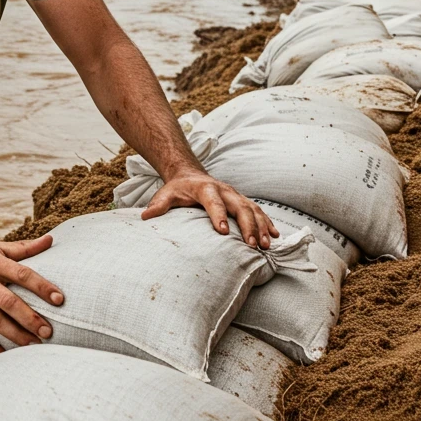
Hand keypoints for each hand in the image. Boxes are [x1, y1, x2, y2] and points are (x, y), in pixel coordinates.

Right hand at [0, 236, 64, 355]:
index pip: (22, 274)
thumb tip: (51, 240)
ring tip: (33, 345)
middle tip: (49, 332)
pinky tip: (6, 354)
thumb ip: (23, 248)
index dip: (42, 286)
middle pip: (9, 301)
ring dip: (15, 335)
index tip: (60, 299)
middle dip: (30, 318)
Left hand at [140, 171, 279, 247]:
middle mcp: (224, 190)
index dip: (218, 215)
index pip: (213, 202)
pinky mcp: (242, 201)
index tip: (223, 232)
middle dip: (248, 226)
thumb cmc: (178, 189)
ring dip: (261, 226)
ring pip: (253, 209)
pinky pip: (258, 211)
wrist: (189, 175)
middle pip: (239, 206)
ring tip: (265, 245)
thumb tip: (145, 216)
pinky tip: (275, 235)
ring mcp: (235, 195)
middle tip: (252, 245)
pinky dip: (267, 222)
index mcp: (205, 189)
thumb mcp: (166, 194)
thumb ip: (158, 205)